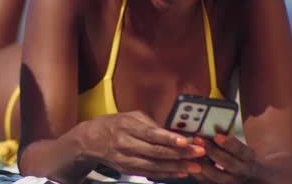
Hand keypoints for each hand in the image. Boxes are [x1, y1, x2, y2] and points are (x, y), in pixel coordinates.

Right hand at [81, 111, 204, 179]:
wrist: (92, 140)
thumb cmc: (115, 124)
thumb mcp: (131, 116)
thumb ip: (151, 124)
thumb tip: (174, 132)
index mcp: (127, 126)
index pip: (151, 133)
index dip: (169, 139)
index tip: (185, 141)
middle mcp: (125, 143)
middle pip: (156, 152)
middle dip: (180, 154)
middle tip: (198, 153)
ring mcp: (126, 159)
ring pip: (155, 165)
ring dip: (177, 167)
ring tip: (195, 166)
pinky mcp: (128, 170)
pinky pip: (150, 173)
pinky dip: (166, 174)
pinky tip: (180, 173)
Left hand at [192, 135, 256, 182]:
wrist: (243, 175)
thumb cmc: (234, 154)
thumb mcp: (237, 146)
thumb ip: (227, 137)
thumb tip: (213, 124)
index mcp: (248, 157)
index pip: (242, 151)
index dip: (229, 143)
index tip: (217, 135)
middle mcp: (242, 171)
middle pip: (229, 163)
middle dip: (212, 151)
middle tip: (198, 139)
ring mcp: (232, 182)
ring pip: (217, 176)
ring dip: (202, 163)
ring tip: (190, 151)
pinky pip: (207, 182)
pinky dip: (196, 172)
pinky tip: (187, 161)